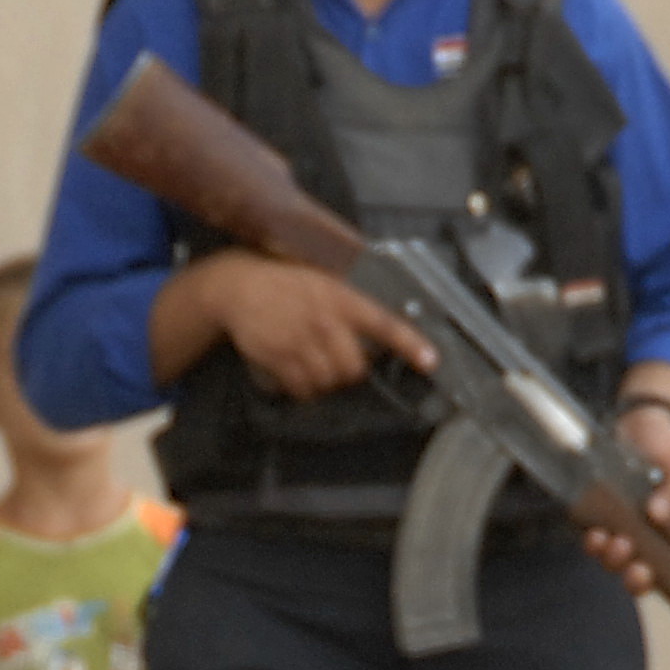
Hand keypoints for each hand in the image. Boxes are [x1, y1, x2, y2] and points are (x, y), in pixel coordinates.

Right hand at [195, 254, 432, 399]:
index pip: (384, 324)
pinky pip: (302, 389)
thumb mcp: (323, 280)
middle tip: (340, 360)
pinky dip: (303, 388)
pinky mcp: (278, 358)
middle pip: (355, 368)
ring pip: (328, 381)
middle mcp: (323, 321)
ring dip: (326, 380)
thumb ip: (350, 303)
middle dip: (352, 370)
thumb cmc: (286, 283)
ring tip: (314, 362)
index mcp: (340, 298)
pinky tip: (296, 370)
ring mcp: (300, 342)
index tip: (430, 362)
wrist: (239, 286)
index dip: (410, 345)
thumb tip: (380, 333)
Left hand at [582, 387, 669, 592]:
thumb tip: (660, 515)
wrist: (636, 423)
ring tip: (615, 544)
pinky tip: (595, 534)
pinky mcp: (602, 520)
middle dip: (641, 580)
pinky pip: (596, 544)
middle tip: (640, 571)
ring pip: (619, 563)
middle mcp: (654, 539)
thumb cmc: (666, 447)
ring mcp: (627, 532)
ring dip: (615, 562)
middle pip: (649, 574)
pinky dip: (594, 544)